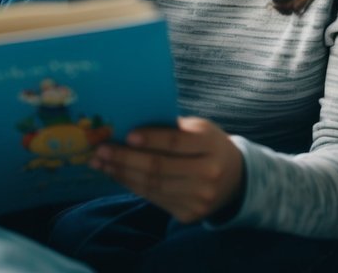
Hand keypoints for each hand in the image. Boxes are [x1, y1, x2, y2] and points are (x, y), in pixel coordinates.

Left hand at [91, 116, 244, 223]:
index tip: (127, 135)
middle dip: (125, 159)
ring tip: (101, 164)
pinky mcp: (189, 215)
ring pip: (153, 186)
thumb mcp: (200, 129)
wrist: (237, 179)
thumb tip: (130, 123)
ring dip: (122, 174)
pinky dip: (132, 186)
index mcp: (211, 145)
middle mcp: (208, 174)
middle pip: (160, 168)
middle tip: (100, 151)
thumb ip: (173, 127)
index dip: (151, 139)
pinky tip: (117, 175)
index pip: (176, 142)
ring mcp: (199, 198)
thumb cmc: (209, 145)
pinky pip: (154, 199)